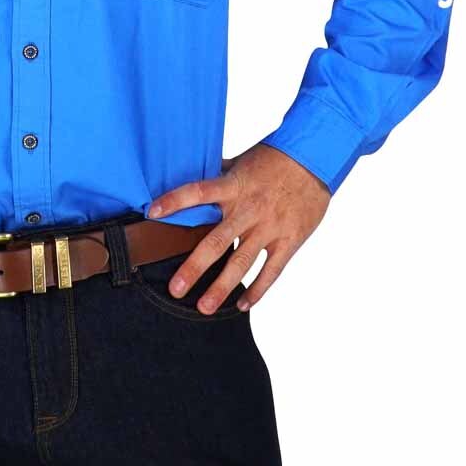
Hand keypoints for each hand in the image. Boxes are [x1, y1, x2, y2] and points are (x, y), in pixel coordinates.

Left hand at [146, 143, 330, 313]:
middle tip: (175, 289)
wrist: (314, 159)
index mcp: (233, 186)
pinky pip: (271, 271)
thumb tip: (189, 179)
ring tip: (203, 307)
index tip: (152, 212)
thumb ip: (217, 176)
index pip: (197, 192)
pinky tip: (241, 305)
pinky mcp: (289, 240)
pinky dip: (257, 290)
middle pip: (216, 241)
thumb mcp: (241, 162)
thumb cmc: (272, 159)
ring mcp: (269, 227)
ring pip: (242, 262)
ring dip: (222, 287)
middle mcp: (248, 209)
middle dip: (194, 267)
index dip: (174, 201)